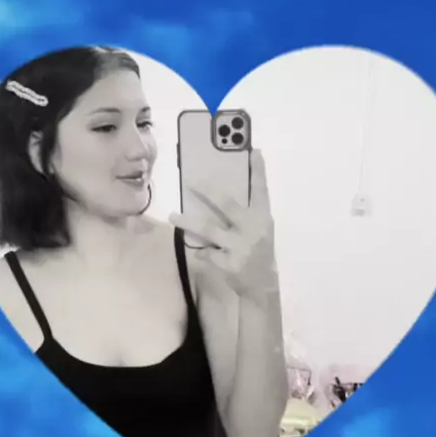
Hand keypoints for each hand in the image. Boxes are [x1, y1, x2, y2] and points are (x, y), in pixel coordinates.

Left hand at [169, 149, 277, 305]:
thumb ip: (246, 213)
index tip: (254, 151)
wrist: (263, 285)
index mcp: (263, 217)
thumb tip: (219, 194)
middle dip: (209, 192)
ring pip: (209, 230)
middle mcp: (253, 228)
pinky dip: (201, 253)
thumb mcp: (261, 229)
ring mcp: (241, 246)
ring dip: (189, 222)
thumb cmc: (259, 252)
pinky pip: (208, 253)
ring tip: (172, 215)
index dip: (258, 171)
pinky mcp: (231, 264)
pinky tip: (197, 253)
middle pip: (228, 205)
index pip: (261, 190)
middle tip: (191, 182)